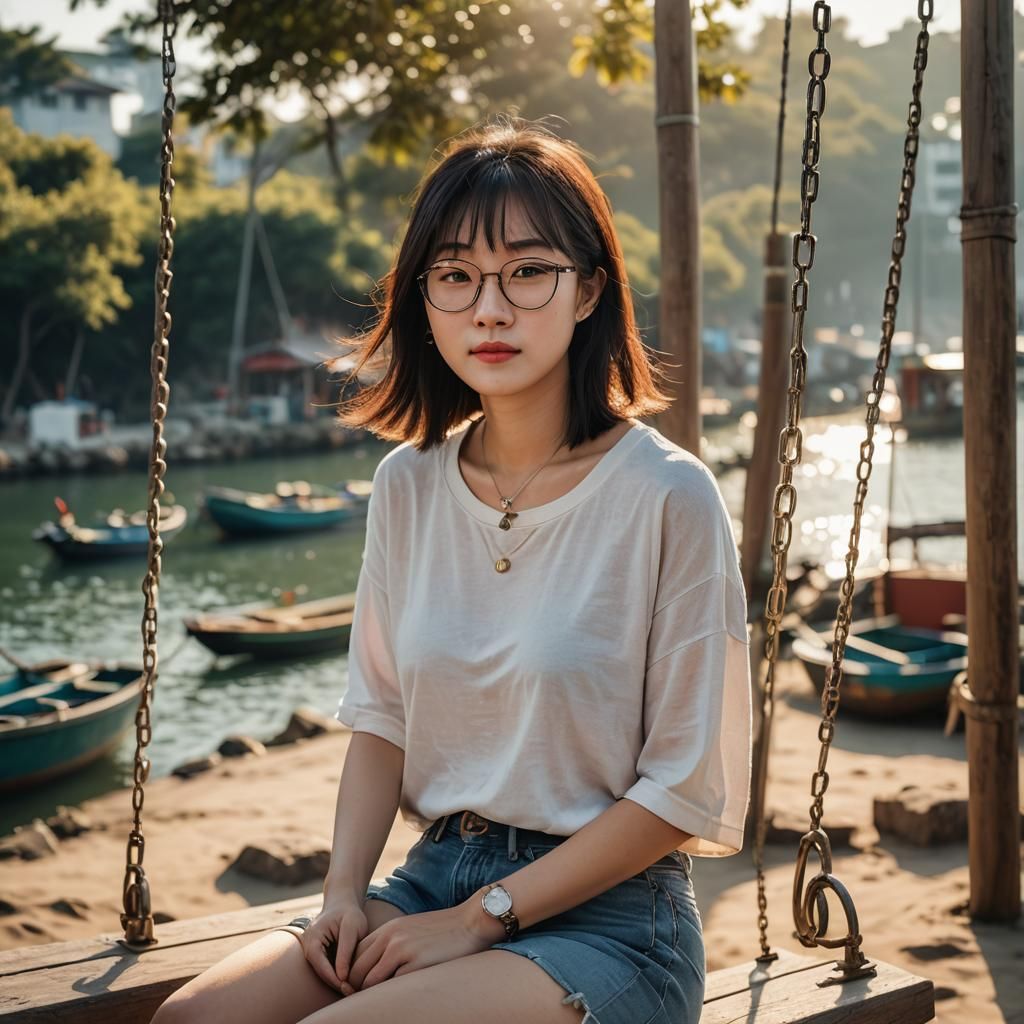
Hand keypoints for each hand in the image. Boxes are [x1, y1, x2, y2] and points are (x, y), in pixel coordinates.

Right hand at [297, 897, 368, 995]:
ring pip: (323, 972)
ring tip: (352, 988)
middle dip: (336, 983)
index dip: (334, 979)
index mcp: (312, 938)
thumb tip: (342, 976)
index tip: (349, 988)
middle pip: (320, 971)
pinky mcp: (319, 954)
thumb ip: (346, 950)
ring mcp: (311, 950)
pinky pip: (326, 968)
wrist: (343, 903)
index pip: (321, 965)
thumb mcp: (352, 926)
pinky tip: (349, 980)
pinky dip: (337, 974)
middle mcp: (307, 946)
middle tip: (352, 992)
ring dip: (337, 981)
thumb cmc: (349, 913)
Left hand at [347, 896, 504, 991]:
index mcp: (388, 930)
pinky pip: (391, 987)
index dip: (352, 974)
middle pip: (356, 970)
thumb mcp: (410, 930)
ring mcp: (402, 950)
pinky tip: (396, 1000)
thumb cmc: (442, 931)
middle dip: (355, 988)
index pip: (354, 955)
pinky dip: (389, 996)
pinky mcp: (416, 963)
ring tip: (377, 1004)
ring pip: (369, 981)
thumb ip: (391, 944)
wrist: (470, 922)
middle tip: (363, 1002)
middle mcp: (390, 938)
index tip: (358, 988)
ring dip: (370, 996)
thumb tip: (374, 969)